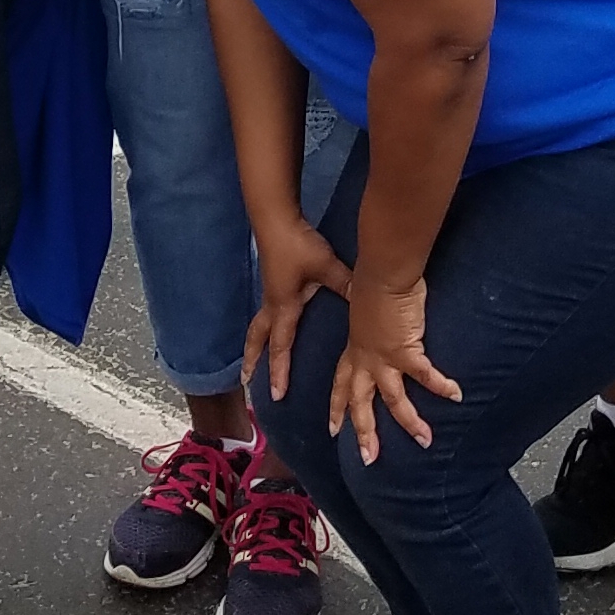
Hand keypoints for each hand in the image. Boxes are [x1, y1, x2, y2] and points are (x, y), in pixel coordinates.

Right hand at [243, 215, 353, 402]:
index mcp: (284, 306)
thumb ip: (345, 284)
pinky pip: (265, 312)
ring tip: (250, 359)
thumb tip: (367, 301)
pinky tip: (272, 324)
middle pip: (258, 338)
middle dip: (253, 360)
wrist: (276, 219)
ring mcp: (270, 292)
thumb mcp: (326, 266)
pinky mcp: (272, 280)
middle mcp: (273, 303)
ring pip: (258, 325)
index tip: (276, 395)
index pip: (280, 346)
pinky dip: (264, 326)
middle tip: (247, 382)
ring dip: (254, 344)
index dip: (278, 371)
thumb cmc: (299, 246)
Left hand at [328, 276, 460, 462]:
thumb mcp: (365, 308)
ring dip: (409, 422)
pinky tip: (456, 395)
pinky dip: (441, 386)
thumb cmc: (373, 283)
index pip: (340, 383)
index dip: (337, 407)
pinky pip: (425, 376)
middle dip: (364, 432)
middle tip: (368, 458)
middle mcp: (365, 359)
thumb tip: (380, 319)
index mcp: (354, 349)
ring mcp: (384, 359)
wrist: (382, 274)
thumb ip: (371, 321)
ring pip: (393, 401)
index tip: (332, 429)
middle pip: (361, 404)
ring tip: (425, 440)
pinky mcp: (405, 352)